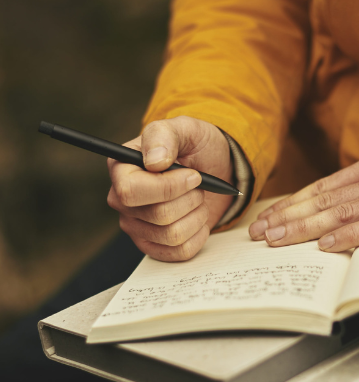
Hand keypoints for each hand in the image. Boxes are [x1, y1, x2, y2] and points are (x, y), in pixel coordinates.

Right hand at [107, 116, 233, 260]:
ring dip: (197, 215)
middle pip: (158, 215)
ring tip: (198, 199)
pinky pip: (181, 252)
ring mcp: (136, 226)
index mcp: (121, 169)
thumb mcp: (185, 129)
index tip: (193, 175)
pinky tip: (198, 218)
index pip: (130, 192)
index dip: (168, 188)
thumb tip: (154, 161)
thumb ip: (165, 136)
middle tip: (198, 185)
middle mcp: (122, 200)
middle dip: (190, 199)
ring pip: (173, 235)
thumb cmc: (195, 147)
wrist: (214, 169)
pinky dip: (199, 235)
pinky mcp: (154, 245)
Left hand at [249, 145, 358, 250]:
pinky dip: (349, 236)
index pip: (323, 187)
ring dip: (305, 228)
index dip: (293, 203)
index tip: (269, 218)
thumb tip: (341, 203)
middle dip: (287, 217)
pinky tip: (326, 246)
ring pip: (341, 213)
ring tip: (278, 240)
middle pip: (324, 200)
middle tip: (259, 233)